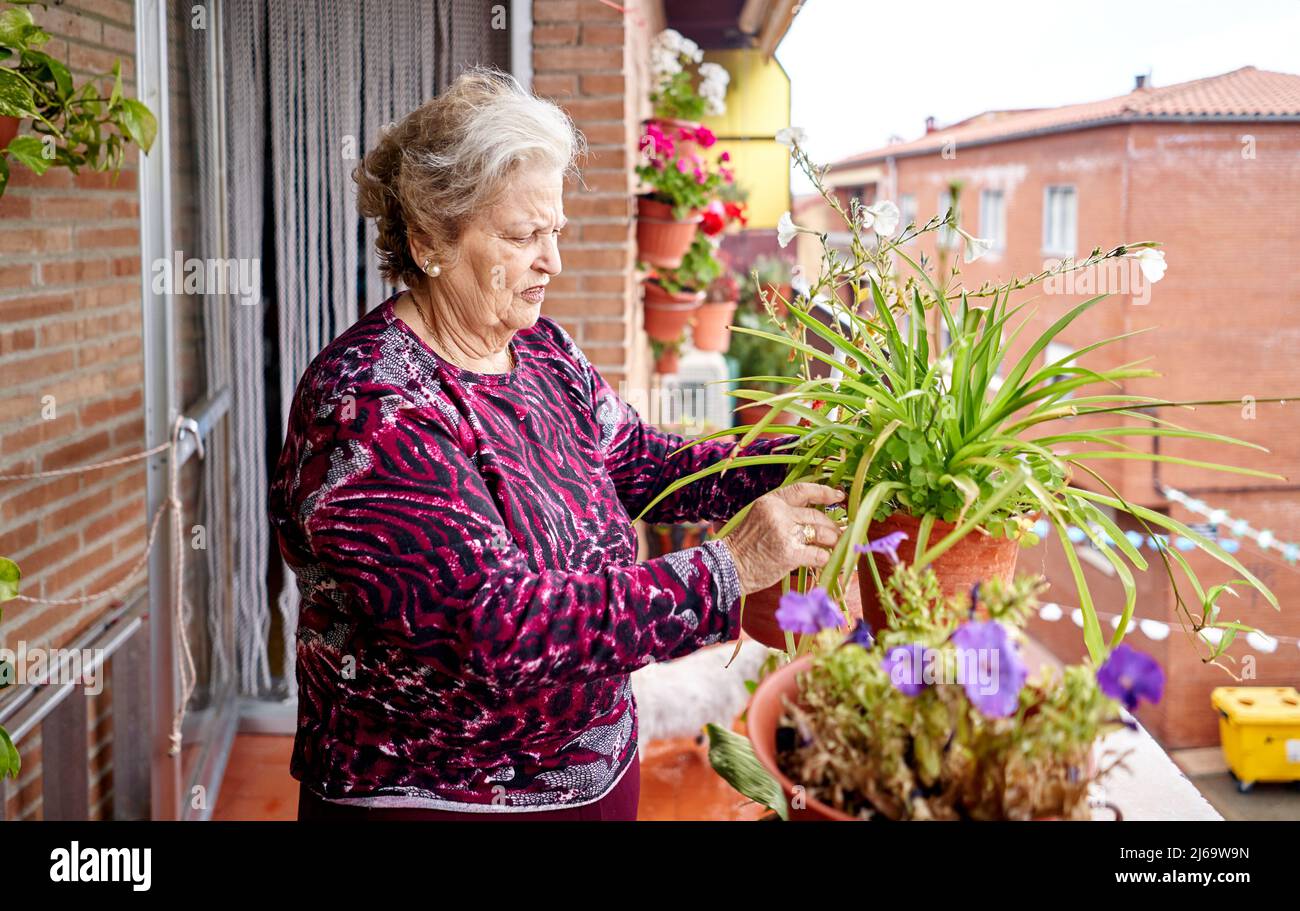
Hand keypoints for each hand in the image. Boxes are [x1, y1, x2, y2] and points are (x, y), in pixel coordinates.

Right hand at [720, 483, 844, 595]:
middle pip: (816, 515)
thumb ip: (783, 514)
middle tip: (839, 533)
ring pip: (821, 533)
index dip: (824, 492)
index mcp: (770, 501)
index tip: (838, 495)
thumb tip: (814, 518)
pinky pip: (818, 554)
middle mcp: (778, 513)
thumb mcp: (759, 519)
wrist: (727, 568)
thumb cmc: (744, 547)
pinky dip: (824, 558)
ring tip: (834, 547)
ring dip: (832, 542)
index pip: (803, 490)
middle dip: (831, 526)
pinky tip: (824, 561)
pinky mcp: (790, 554)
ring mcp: (785, 533)